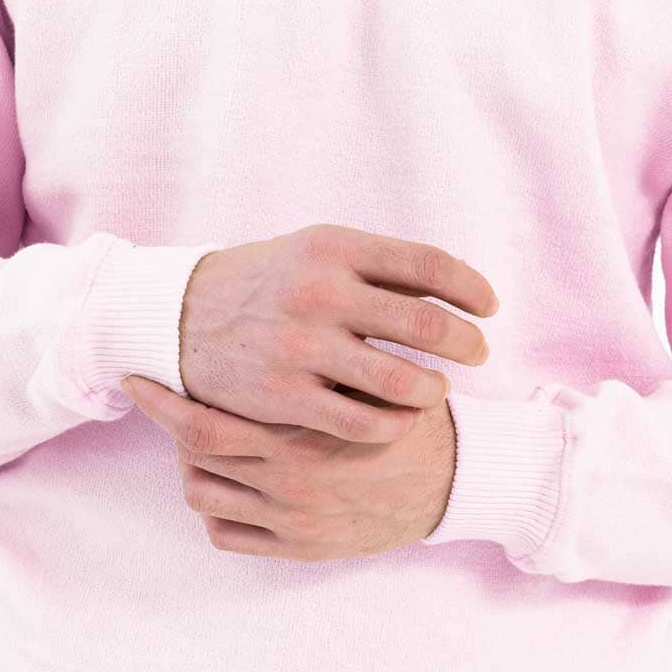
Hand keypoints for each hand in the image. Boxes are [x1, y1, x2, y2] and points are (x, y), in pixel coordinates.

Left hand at [119, 374, 458, 558]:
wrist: (456, 481)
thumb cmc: (412, 417)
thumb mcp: (372, 378)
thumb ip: (322, 356)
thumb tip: (268, 321)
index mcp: (299, 439)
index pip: (201, 426)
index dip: (162, 404)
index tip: (138, 381)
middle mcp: (288, 485)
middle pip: (195, 458)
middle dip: (170, 425)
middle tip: (160, 400)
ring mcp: (291, 521)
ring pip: (204, 496)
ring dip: (193, 467)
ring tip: (199, 439)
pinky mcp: (300, 548)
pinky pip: (227, 535)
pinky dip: (216, 510)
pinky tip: (225, 483)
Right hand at [169, 221, 496, 448]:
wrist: (182, 316)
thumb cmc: (271, 282)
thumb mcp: (317, 252)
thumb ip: (380, 268)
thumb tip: (457, 290)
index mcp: (335, 247)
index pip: (429, 265)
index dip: (471, 288)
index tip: (489, 307)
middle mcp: (320, 292)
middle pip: (426, 324)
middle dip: (467, 344)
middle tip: (476, 353)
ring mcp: (301, 347)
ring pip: (402, 382)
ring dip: (434, 391)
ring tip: (436, 390)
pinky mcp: (284, 396)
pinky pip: (364, 423)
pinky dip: (396, 424)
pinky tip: (401, 419)